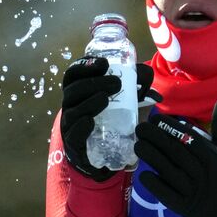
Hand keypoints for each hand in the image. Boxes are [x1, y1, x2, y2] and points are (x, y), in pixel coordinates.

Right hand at [59, 57, 158, 181]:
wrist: (104, 152)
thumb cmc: (111, 119)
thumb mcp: (123, 100)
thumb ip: (133, 86)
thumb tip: (146, 74)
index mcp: (78, 91)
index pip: (73, 74)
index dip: (84, 66)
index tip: (103, 63)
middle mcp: (71, 105)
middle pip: (73, 90)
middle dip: (93, 83)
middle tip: (116, 83)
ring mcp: (71, 125)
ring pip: (72, 111)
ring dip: (88, 102)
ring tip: (105, 99)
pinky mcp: (75, 143)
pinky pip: (73, 134)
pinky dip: (80, 126)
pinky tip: (90, 121)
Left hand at [134, 99, 216, 216]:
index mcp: (214, 159)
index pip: (189, 140)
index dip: (171, 128)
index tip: (156, 119)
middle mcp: (203, 175)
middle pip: (175, 153)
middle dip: (155, 138)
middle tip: (140, 128)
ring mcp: (192, 192)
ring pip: (167, 171)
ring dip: (150, 157)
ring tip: (138, 144)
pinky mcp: (183, 207)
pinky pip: (165, 193)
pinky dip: (153, 183)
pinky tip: (143, 173)